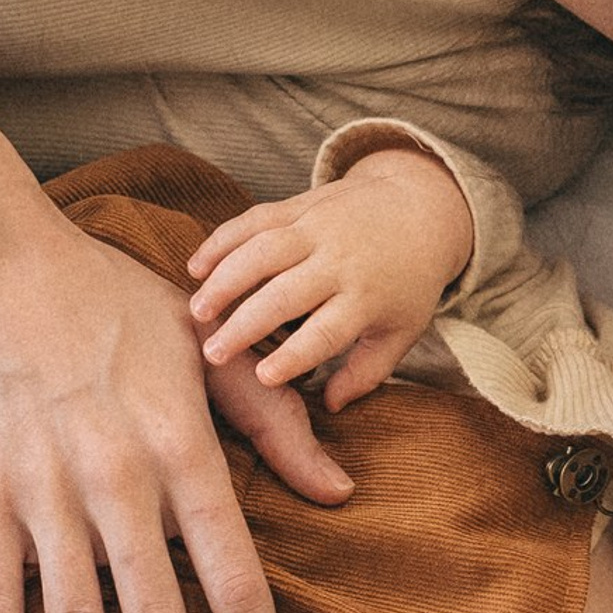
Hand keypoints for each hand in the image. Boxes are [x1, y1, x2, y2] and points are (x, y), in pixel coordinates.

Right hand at [187, 146, 474, 413]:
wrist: (417, 206)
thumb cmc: (405, 282)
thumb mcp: (401, 330)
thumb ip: (367, 371)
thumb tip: (331, 406)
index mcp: (366, 298)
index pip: (326, 332)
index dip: (295, 355)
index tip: (263, 378)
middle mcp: (340, 262)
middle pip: (286, 295)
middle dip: (246, 324)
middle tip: (213, 354)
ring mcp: (317, 229)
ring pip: (262, 252)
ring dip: (225, 281)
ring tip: (197, 312)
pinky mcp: (298, 205)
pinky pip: (253, 220)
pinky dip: (221, 240)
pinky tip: (195, 267)